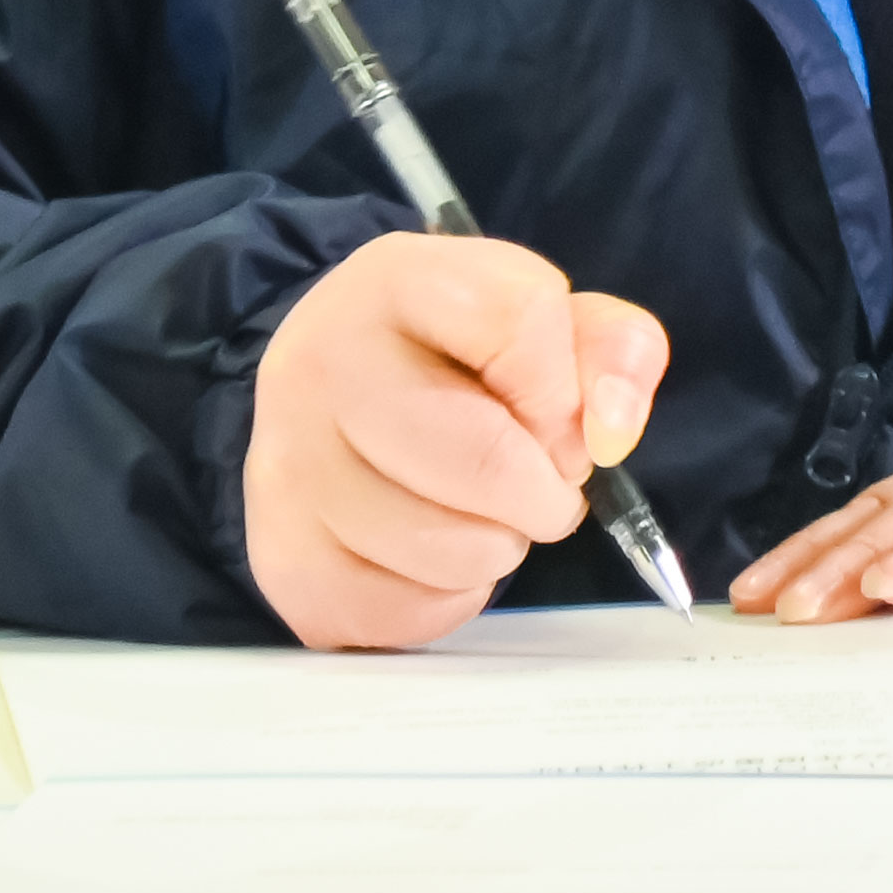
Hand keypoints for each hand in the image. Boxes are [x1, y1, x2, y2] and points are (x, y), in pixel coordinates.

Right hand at [244, 232, 669, 652]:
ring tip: (482, 514)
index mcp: (396, 280)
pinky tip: (435, 554)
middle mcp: (319, 363)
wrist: (339, 383)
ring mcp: (285, 463)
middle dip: (544, 493)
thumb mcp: (550, 317)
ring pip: (443, 549)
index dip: (566, 389)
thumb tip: (609, 433)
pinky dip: (443, 600)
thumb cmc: (460, 351)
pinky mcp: (279, 555)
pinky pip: (396, 613)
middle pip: (483, 460)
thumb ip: (613, 350)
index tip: (557, 416)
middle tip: (540, 487)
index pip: (521, 323)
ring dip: (496, 549)